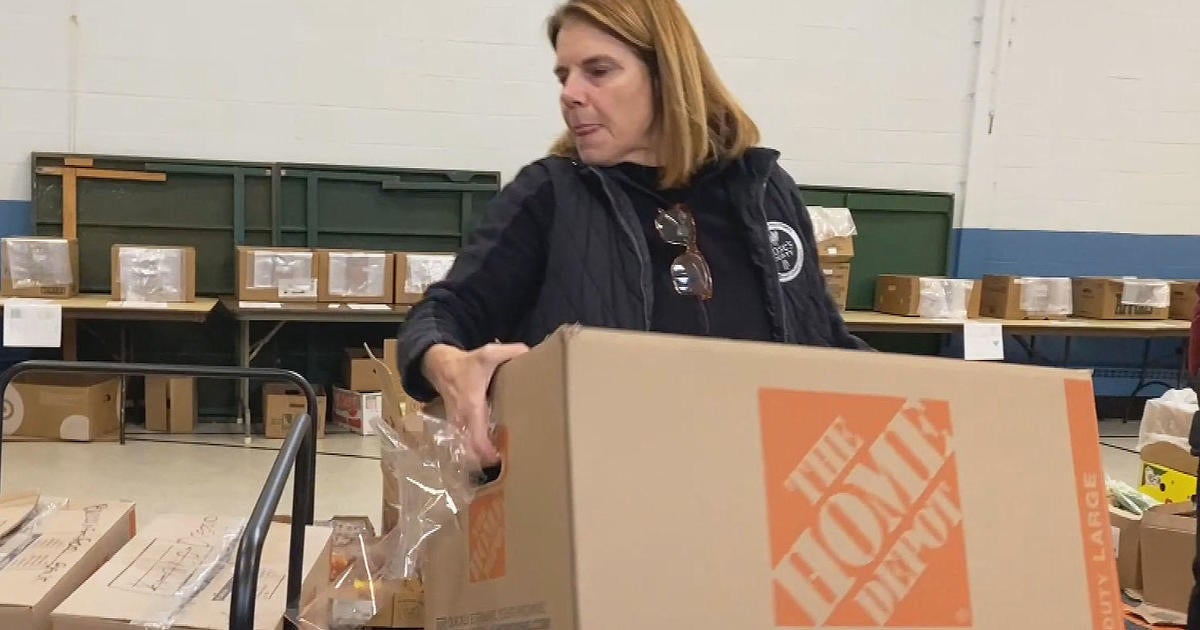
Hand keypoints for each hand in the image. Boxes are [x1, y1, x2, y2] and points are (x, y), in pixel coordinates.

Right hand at [421, 342, 528, 465]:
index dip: (488, 453)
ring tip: (500, 463)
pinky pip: (464, 445)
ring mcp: (457, 425)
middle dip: (486, 462)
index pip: (476, 438)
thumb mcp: (488, 354)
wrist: (442, 367)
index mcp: (472, 406)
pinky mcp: (456, 427)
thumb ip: (511, 352)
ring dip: (480, 459)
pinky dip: (475, 452)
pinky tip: (490, 453)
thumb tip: (530, 354)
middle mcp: (462, 420)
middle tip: (506, 464)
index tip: (501, 459)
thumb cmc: (467, 363)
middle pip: (471, 452)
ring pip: (466, 451)